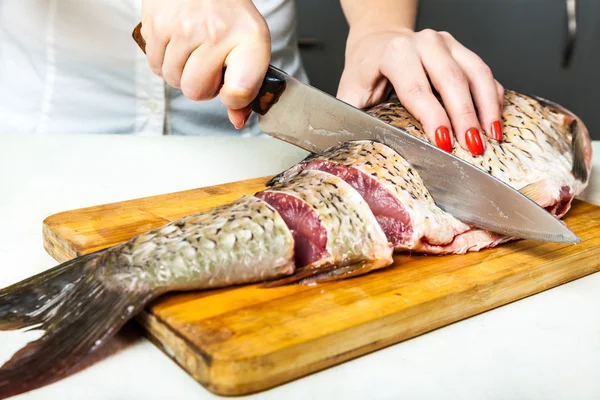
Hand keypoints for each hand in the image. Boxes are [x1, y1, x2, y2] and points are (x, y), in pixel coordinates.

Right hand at [141, 0, 270, 128]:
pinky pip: (154, 64)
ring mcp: (183, 27)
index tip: (230, 89)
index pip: (239, 92)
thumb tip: (237, 120)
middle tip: (207, 62)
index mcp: (249, 40)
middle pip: (196, 92)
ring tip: (192, 49)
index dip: (233, 98)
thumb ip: (246, 88)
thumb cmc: (230, 16)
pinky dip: (163, 59)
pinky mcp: (157, 23)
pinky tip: (176, 42)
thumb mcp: (251, 47)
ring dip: (180, 71)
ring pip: (172, 80)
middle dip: (200, 84)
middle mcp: (215, 33)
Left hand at [337, 27, 503, 155]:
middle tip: (473, 147)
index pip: (417, 89)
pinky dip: (493, 98)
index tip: (444, 143)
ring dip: (487, 108)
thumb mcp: (350, 94)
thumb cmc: (365, 72)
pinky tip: (494, 121)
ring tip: (491, 137)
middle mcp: (424, 43)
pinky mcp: (462, 50)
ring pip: (476, 74)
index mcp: (395, 53)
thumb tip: (347, 149)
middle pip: (452, 81)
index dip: (433, 118)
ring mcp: (447, 44)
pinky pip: (485, 73)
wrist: (378, 42)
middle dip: (465, 117)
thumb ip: (350, 117)